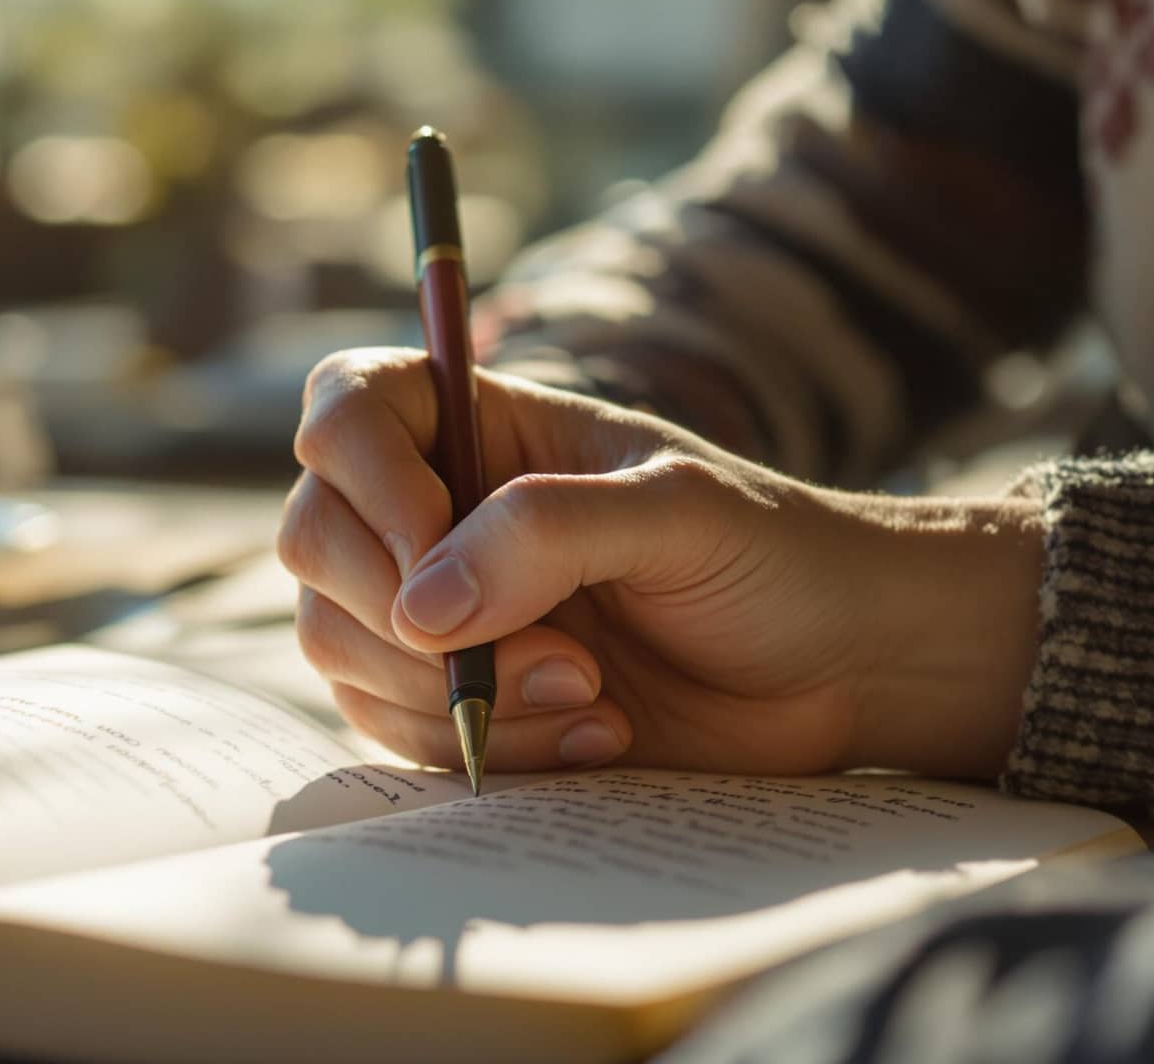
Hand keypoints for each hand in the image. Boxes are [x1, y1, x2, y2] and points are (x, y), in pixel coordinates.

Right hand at [279, 348, 1045, 778]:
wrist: (839, 669)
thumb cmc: (777, 558)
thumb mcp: (681, 513)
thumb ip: (550, 533)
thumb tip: (423, 604)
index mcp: (485, 430)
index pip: (348, 408)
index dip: (362, 474)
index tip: (436, 547)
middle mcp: (441, 513)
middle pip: (315, 536)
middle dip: (407, 613)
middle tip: (554, 646)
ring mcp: (440, 612)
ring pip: (338, 644)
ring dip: (458, 692)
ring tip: (595, 692)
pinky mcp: (456, 703)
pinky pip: (393, 730)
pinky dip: (486, 745)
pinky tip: (595, 735)